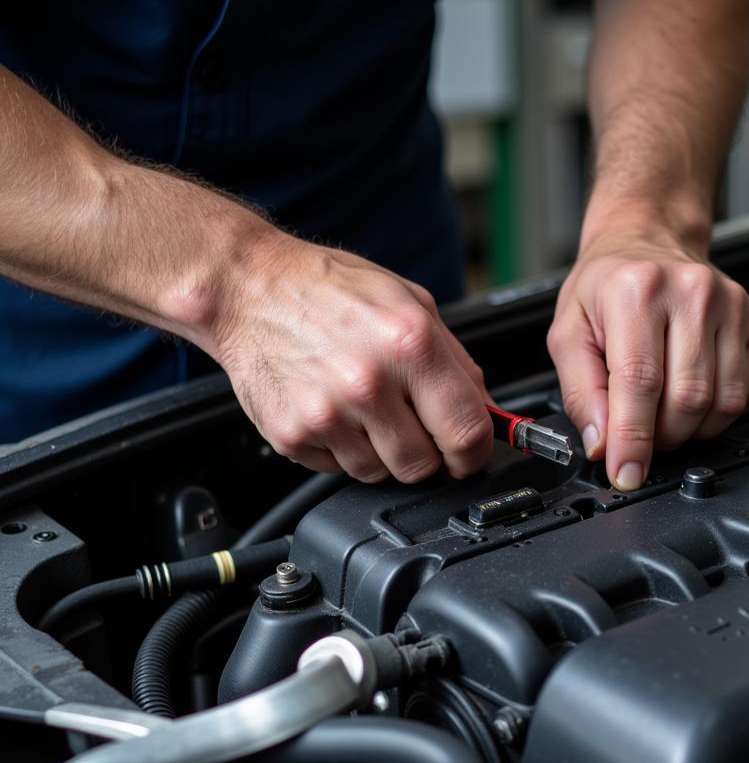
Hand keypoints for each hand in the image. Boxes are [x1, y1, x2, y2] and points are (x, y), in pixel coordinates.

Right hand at [209, 233, 491, 481]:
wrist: (248, 288)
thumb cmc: (329, 289)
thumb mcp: (412, 303)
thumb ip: (457, 362)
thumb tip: (485, 413)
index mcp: (409, 343)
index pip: (466, 433)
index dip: (475, 454)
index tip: (470, 454)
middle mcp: (368, 382)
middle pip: (423, 466)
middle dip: (427, 454)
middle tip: (411, 424)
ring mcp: (326, 413)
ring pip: (381, 474)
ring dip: (382, 453)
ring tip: (365, 407)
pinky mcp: (292, 434)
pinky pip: (338, 470)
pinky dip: (343, 450)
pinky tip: (334, 410)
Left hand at [547, 234, 748, 490]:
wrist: (645, 240)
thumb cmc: (605, 287)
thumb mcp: (568, 333)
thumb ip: (580, 391)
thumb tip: (601, 443)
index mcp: (637, 291)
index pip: (640, 382)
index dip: (633, 440)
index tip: (627, 473)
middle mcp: (691, 292)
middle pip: (688, 399)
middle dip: (662, 437)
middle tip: (641, 434)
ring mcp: (731, 304)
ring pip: (725, 402)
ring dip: (693, 429)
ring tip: (665, 414)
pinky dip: (723, 413)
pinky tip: (696, 398)